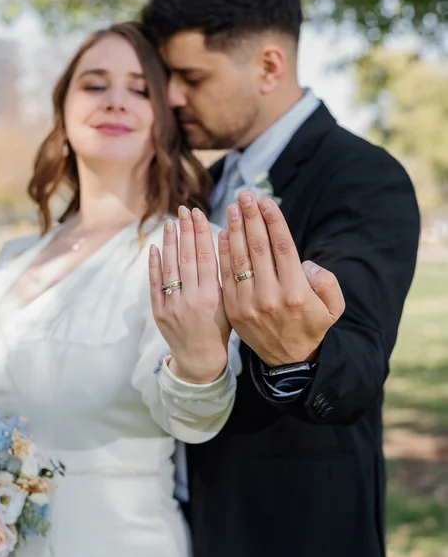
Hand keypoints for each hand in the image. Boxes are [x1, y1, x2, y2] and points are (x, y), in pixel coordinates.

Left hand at [149, 207, 230, 383]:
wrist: (200, 359)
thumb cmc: (220, 329)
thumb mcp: (229, 304)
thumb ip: (224, 277)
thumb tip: (220, 242)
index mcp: (213, 297)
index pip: (206, 257)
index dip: (201, 233)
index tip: (199, 214)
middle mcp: (192, 300)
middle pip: (187, 258)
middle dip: (186, 231)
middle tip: (184, 210)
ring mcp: (173, 306)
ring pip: (170, 268)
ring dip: (170, 243)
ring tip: (171, 223)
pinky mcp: (159, 312)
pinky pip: (155, 284)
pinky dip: (154, 265)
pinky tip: (155, 247)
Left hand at [218, 191, 344, 365]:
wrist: (289, 360)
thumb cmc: (313, 325)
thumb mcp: (334, 307)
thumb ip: (327, 281)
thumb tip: (305, 263)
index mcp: (296, 292)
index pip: (283, 247)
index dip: (273, 221)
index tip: (266, 201)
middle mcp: (271, 296)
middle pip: (258, 248)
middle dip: (251, 218)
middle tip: (245, 196)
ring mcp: (249, 304)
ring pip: (240, 259)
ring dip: (235, 230)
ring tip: (233, 208)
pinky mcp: (234, 310)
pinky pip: (227, 276)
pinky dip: (224, 253)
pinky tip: (223, 234)